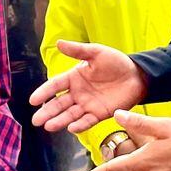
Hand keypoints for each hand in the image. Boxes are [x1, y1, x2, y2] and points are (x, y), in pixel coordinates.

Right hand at [29, 41, 147, 133]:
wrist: (137, 75)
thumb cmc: (116, 62)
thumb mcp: (96, 53)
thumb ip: (78, 50)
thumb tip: (58, 43)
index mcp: (74, 77)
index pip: (55, 85)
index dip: (44, 93)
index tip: (33, 100)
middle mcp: (78, 93)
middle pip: (59, 104)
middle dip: (47, 112)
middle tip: (36, 121)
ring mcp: (88, 104)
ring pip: (70, 114)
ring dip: (59, 121)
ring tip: (48, 126)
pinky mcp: (100, 114)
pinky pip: (87, 121)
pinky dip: (79, 125)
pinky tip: (71, 128)